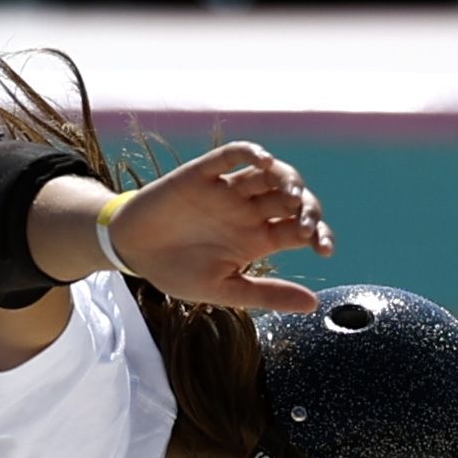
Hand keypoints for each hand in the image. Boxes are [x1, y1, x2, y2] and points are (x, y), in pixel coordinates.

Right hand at [75, 144, 331, 312]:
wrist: (133, 252)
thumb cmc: (177, 273)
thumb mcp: (225, 289)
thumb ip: (267, 293)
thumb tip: (313, 304)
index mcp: (258, 239)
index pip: (300, 229)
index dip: (318, 234)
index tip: (324, 248)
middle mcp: (248, 211)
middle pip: (290, 198)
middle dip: (307, 207)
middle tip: (307, 222)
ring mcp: (227, 190)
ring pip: (268, 174)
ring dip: (286, 178)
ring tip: (292, 192)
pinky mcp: (203, 174)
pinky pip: (232, 155)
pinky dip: (250, 153)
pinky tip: (263, 162)